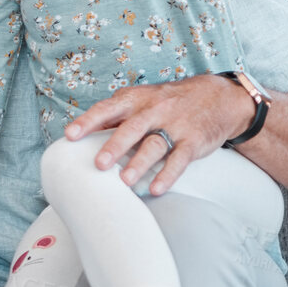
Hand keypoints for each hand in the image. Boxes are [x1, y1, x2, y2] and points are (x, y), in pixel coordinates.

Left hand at [62, 75, 255, 194]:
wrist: (218, 98)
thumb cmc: (167, 102)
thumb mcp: (140, 100)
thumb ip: (113, 116)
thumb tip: (80, 133)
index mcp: (135, 100)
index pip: (107, 109)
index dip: (88, 122)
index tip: (70, 135)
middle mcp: (154, 110)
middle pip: (132, 128)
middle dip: (114, 146)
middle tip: (98, 164)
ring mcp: (175, 125)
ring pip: (155, 145)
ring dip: (139, 163)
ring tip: (125, 181)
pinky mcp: (194, 141)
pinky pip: (180, 159)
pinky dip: (168, 174)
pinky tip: (156, 188)